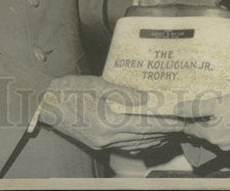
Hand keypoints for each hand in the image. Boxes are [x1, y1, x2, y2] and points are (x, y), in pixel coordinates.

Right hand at [38, 75, 183, 151]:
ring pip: (136, 143)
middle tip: (183, 126)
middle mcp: (107, 137)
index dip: (165, 123)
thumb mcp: (98, 85)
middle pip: (143, 136)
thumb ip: (125, 93)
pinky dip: (140, 143)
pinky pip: (125, 145)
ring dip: (155, 139)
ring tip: (172, 132)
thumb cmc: (71, 90)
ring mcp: (102, 143)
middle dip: (165, 132)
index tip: (180, 120)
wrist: (46, 104)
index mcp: (107, 121)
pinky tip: (150, 138)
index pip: (144, 124)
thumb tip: (148, 99)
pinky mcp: (98, 144)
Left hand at [175, 92, 229, 151]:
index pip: (191, 128)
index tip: (183, 110)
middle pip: (204, 131)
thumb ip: (196, 108)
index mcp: (211, 135)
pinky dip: (227, 125)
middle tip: (202, 105)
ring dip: (215, 122)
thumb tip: (176, 110)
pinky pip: (229, 133)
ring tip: (218, 108)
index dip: (186, 118)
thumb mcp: (217, 104)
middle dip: (201, 119)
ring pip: (217, 132)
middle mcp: (220, 144)